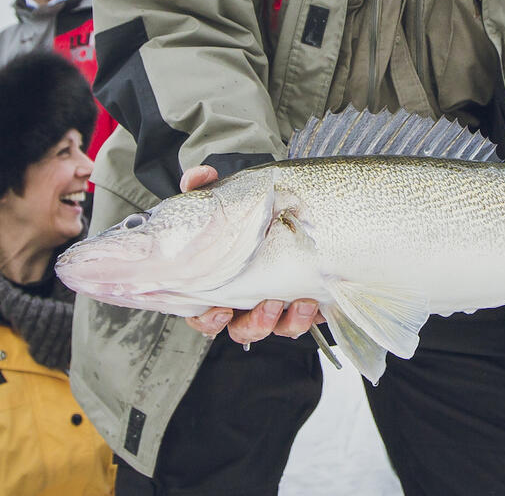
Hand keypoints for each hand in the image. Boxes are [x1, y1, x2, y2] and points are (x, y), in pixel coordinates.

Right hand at [179, 163, 322, 342]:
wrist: (295, 208)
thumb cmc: (249, 211)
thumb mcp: (225, 196)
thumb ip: (204, 186)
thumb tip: (197, 176)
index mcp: (220, 283)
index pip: (203, 314)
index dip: (208, 320)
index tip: (221, 310)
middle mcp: (244, 300)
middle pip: (239, 329)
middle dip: (251, 324)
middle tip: (265, 305)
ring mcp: (273, 305)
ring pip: (269, 329)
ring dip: (276, 321)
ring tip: (285, 301)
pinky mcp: (299, 305)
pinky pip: (297, 323)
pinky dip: (300, 318)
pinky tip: (307, 302)